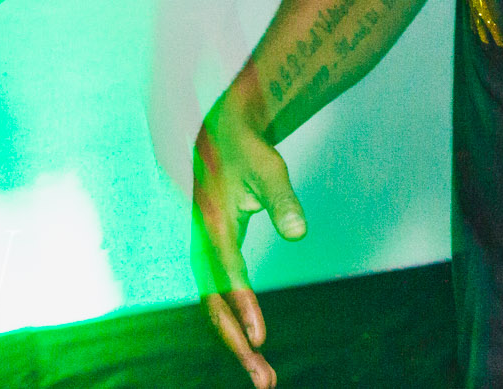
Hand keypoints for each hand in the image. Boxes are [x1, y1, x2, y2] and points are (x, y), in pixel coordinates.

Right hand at [191, 93, 307, 388]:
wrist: (221, 138)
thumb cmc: (249, 153)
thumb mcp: (270, 169)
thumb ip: (283, 200)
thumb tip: (298, 233)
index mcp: (214, 224)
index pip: (229, 274)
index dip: (243, 306)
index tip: (260, 338)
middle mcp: (203, 245)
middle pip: (215, 305)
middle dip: (238, 345)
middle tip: (266, 380)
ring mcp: (204, 254)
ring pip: (214, 309)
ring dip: (236, 344)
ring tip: (266, 378)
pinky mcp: (212, 258)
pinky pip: (219, 300)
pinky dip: (234, 326)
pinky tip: (253, 349)